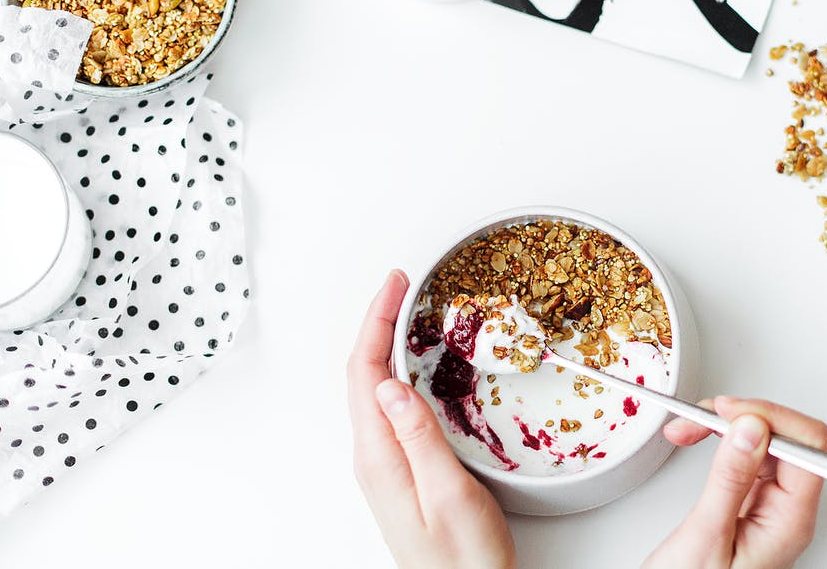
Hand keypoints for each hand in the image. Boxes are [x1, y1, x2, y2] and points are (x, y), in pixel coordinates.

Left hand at [347, 270, 516, 568]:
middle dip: (377, 323)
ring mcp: (384, 464)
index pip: (366, 373)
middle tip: (401, 286)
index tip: (395, 285)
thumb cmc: (463, 559)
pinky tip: (415, 366)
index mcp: (380, 456)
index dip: (377, 322)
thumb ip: (420, 439)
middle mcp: (374, 457)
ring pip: (374, 389)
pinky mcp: (400, 470)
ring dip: (385, 346)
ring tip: (405, 313)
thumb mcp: (450, 496)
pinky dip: (398, 373)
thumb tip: (392, 385)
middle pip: (363, 374)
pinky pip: (389, 408)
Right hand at [644, 397, 826, 568]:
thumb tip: (752, 428)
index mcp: (791, 521)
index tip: (729, 413)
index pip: (808, 447)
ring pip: (765, 441)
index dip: (770, 418)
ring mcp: (771, 505)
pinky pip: (747, 455)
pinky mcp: (750, 500)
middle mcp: (788, 511)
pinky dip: (721, 440)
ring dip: (728, 425)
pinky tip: (699, 439)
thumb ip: (730, 479)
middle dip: (745, 416)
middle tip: (704, 417)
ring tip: (690, 427)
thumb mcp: (705, 536)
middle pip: (789, 437)